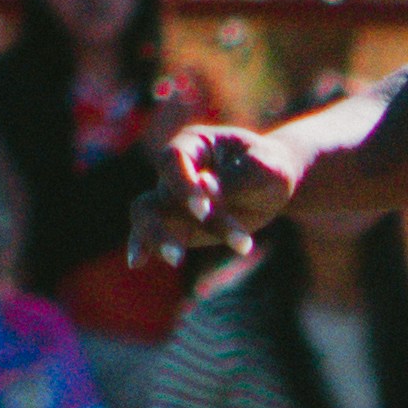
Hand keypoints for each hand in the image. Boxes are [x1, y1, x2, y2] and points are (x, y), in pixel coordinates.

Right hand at [132, 123, 295, 265]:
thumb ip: (235, 178)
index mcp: (195, 143)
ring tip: (176, 260)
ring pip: (145, 214)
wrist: (270, 184)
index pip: (173, 159)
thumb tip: (205, 187)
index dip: (182, 184)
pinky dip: (144, 246)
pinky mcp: (176, 223)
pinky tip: (137, 263)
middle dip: (162, 225)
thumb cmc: (268, 168)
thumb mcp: (264, 169)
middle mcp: (175, 170)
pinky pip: (149, 233)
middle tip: (182, 253)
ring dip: (155, 239)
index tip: (204, 210)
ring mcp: (172, 197)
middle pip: (156, 193)